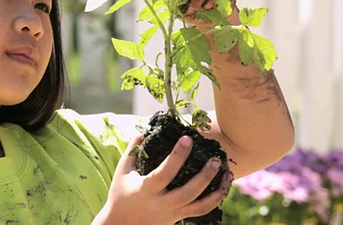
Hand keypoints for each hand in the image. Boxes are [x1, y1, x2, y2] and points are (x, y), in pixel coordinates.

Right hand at [93, 135, 232, 224]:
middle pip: (188, 192)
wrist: (122, 224)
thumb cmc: (120, 194)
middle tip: (215, 159)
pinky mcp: (178, 219)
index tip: (187, 139)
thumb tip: (143, 131)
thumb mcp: (122, 171)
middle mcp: (161, 204)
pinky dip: (214, 200)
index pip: (165, 173)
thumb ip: (132, 151)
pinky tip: (222, 188)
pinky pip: (200, 211)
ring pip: (199, 206)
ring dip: (216, 191)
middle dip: (204, 176)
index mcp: (146, 190)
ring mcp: (171, 213)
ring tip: (227, 174)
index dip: (177, 156)